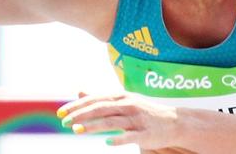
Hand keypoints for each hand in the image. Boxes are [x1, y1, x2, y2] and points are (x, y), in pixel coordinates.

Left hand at [57, 91, 180, 149]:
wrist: (174, 122)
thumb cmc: (144, 112)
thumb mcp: (123, 101)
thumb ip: (100, 98)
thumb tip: (79, 92)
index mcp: (121, 97)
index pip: (95, 99)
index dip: (77, 105)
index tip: (60, 112)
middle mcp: (128, 105)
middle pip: (100, 109)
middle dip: (81, 115)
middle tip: (64, 122)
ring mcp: (137, 119)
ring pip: (112, 121)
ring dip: (93, 126)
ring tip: (77, 130)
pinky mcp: (146, 133)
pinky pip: (131, 136)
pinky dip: (119, 139)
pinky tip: (107, 142)